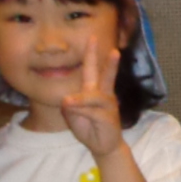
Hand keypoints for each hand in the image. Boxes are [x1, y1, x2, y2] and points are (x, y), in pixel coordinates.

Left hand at [61, 35, 124, 157]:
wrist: (102, 145)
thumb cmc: (88, 127)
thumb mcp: (73, 115)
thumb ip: (70, 106)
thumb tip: (69, 99)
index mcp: (93, 90)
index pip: (91, 69)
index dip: (90, 53)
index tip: (92, 37)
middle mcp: (103, 94)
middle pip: (104, 75)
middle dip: (107, 62)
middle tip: (113, 48)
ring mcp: (108, 105)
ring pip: (93, 97)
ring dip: (80, 100)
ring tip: (67, 102)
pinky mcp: (108, 117)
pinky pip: (92, 112)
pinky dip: (81, 111)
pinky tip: (73, 111)